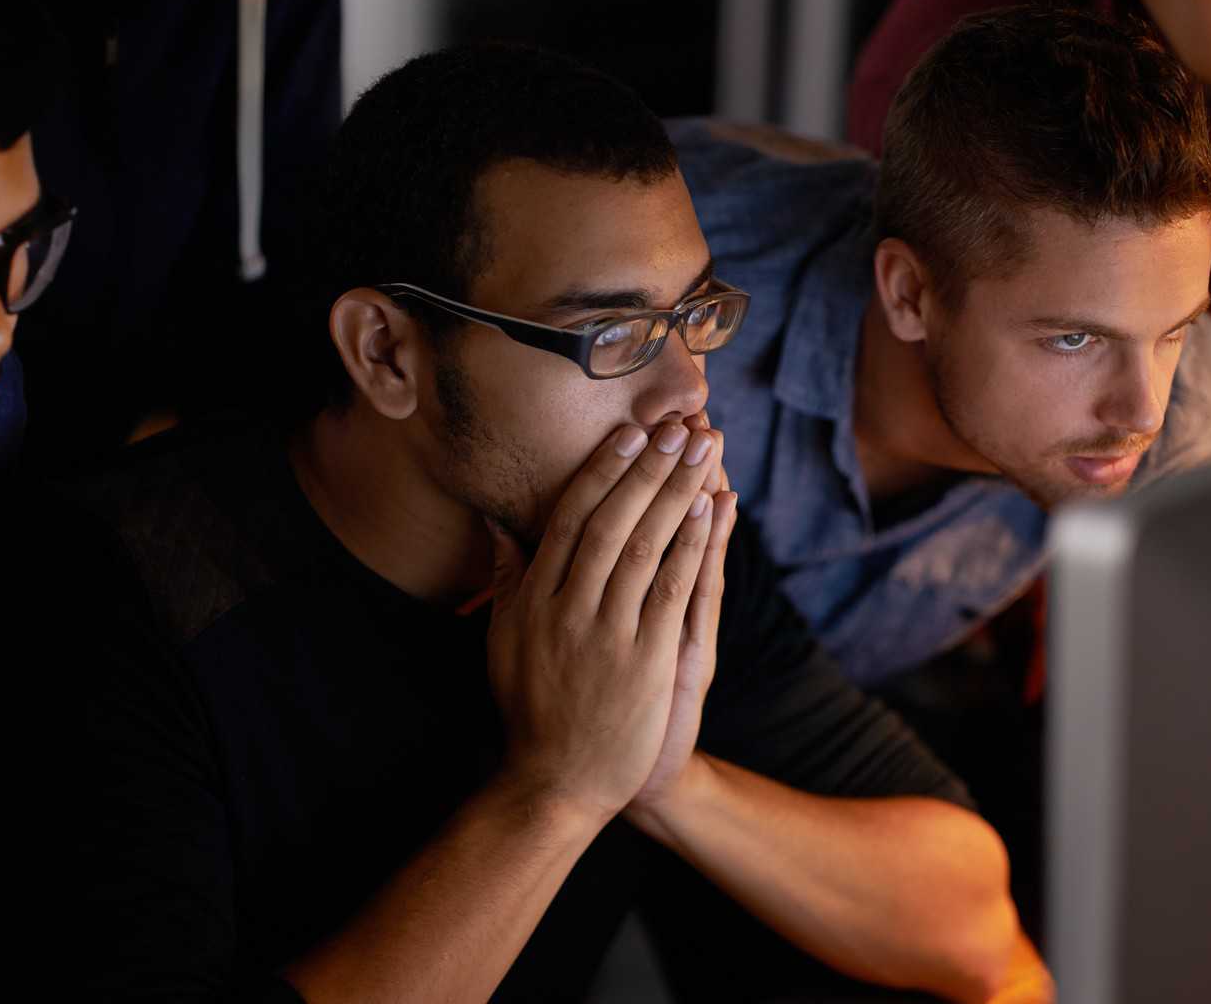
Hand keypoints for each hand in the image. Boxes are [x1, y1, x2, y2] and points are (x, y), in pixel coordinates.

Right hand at [484, 419, 725, 825]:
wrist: (555, 785)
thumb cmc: (530, 710)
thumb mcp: (503, 640)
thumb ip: (507, 578)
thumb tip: (496, 523)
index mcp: (532, 599)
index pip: (571, 518)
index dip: (603, 471)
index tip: (629, 433)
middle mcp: (566, 608)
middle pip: (612, 520)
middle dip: (648, 467)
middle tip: (677, 425)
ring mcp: (607, 633)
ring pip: (646, 545)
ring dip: (678, 490)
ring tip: (703, 448)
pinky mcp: (644, 659)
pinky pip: (673, 588)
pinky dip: (694, 543)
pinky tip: (713, 508)